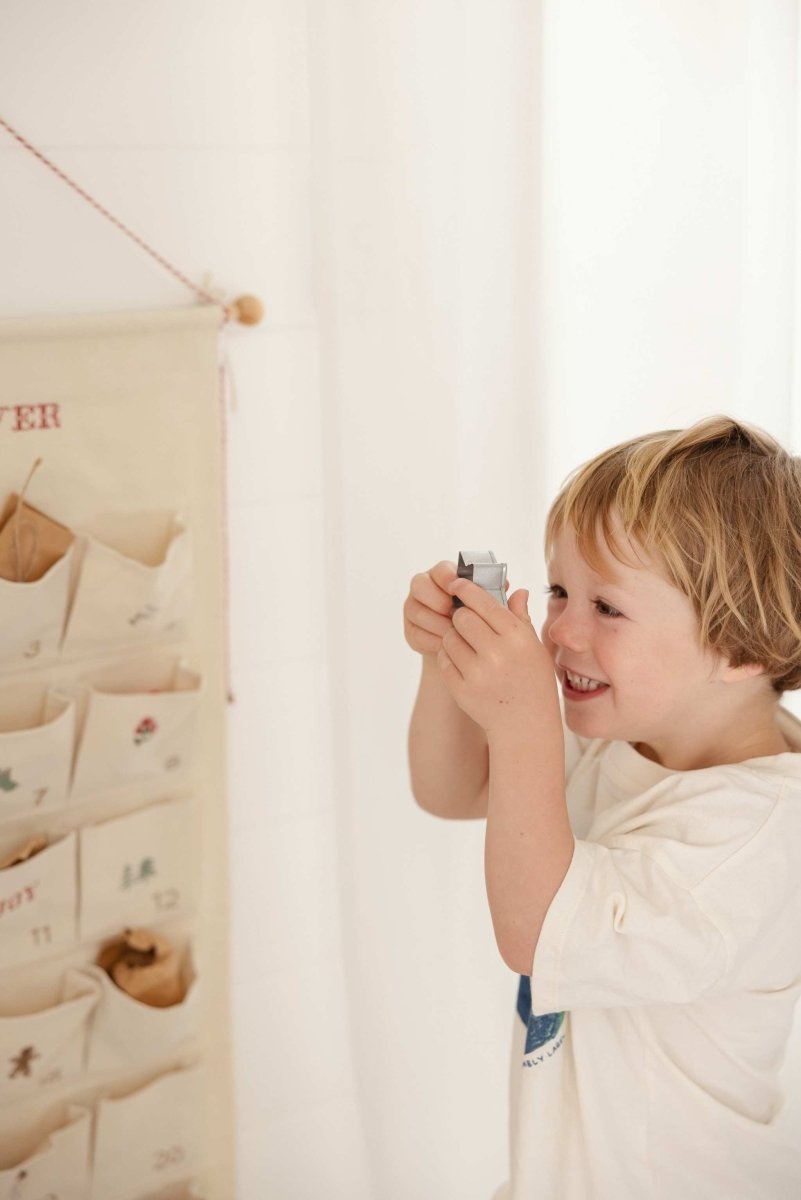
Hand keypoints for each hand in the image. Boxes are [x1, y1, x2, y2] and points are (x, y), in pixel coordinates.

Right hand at [404, 560, 508, 657]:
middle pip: (419, 584)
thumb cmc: (485, 627)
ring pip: (417, 610)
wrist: (469, 656)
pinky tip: (446, 646)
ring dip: (436, 622)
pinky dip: (432, 639)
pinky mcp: (410, 630)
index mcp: (447, 576)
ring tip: (455, 633)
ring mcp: (414, 609)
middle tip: (452, 611)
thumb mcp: (497, 614)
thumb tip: (522, 592)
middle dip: (437, 598)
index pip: (442, 569)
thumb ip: (504, 602)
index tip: (458, 588)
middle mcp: (426, 588)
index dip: (448, 577)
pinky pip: (415, 632)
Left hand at [438, 576, 557, 734]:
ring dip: (453, 637)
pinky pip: (444, 661)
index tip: (457, 584)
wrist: (526, 726)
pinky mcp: (462, 690)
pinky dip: (449, 658)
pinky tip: (462, 662)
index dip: (466, 589)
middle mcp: (497, 654)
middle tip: (465, 622)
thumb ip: (521, 618)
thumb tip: (516, 590)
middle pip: (461, 618)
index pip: (483, 603)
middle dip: (460, 616)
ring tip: (466, 645)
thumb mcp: (535, 648)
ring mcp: (477, 674)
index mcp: (517, 638)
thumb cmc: (533, 681)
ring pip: (449, 638)